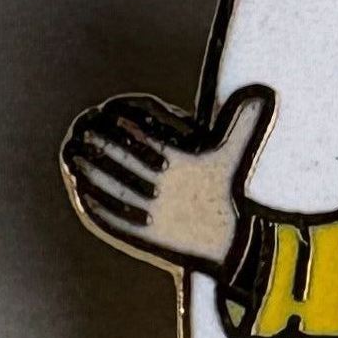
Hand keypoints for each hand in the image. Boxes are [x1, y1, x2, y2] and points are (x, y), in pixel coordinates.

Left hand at [61, 86, 271, 270]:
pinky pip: (114, 220)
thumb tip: (263, 93)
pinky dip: (95, 206)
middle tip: (83, 132)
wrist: (232, 244)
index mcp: (183, 168)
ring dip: (91, 174)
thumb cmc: (226, 192)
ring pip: (115, 190)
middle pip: (126, 164)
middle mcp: (166, 191)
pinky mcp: (145, 239)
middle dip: (102, 146)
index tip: (107, 111)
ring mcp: (153, 216)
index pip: (148, 140)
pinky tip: (81, 193)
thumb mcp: (234, 157)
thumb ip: (243, 124)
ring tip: (74, 159)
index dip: (126, 125)